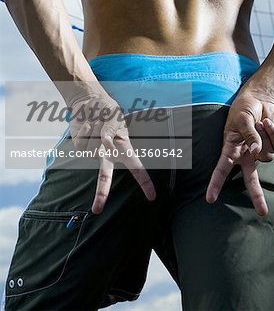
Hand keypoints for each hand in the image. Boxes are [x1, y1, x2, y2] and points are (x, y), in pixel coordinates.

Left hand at [69, 91, 155, 213]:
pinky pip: (82, 142)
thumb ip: (112, 130)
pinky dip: (85, 130)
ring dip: (96, 130)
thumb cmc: (107, 110)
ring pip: (92, 149)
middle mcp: (108, 153)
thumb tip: (105, 143)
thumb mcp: (115, 116)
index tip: (152, 197)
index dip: (145, 182)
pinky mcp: (80, 146)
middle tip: (97, 211)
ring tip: (97, 122)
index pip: (136, 168)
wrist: (89, 102)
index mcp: (123, 148)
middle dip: (102, 193)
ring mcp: (93, 151)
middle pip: (105, 177)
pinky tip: (88, 124)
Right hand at [206, 92, 273, 215]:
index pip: (221, 169)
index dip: (215, 184)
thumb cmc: (243, 109)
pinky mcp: (272, 145)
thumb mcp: (242, 119)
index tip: (209, 199)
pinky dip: (273, 131)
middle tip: (262, 213)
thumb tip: (258, 153)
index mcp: (231, 150)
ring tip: (258, 123)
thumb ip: (250, 137)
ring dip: (265, 135)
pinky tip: (266, 122)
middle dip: (257, 197)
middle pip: (251, 180)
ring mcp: (260, 151)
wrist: (259, 100)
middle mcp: (246, 155)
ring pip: (268, 155)